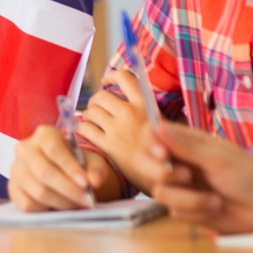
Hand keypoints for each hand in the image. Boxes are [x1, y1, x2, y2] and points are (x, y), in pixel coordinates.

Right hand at [9, 125, 93, 210]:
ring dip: (62, 202)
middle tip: (87, 200)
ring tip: (78, 204)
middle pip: (44, 171)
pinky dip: (47, 209)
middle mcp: (25, 149)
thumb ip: (96, 170)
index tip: (87, 183)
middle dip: (69, 189)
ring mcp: (16, 169)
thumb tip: (94, 181)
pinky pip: (28, 204)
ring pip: (38, 191)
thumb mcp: (92, 163)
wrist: (63, 174)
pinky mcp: (13, 189)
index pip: (54, 149)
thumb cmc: (78, 164)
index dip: (70, 167)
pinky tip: (60, 206)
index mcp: (44, 134)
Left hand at [77, 69, 164, 191]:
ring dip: (88, 114)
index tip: (106, 81)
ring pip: (91, 111)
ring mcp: (117, 129)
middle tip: (97, 107)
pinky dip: (82, 127)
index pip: (124, 78)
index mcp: (145, 104)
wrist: (166, 176)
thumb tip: (154, 102)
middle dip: (96, 100)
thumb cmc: (170, 152)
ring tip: (91, 120)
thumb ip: (159, 113)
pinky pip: (86, 128)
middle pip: (101, 96)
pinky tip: (86, 131)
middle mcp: (129, 113)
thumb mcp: (169, 126)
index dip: (112, 77)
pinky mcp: (107, 145)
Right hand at [143, 123, 252, 232]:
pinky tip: (215, 210)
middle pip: (148, 166)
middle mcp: (181, 163)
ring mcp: (184, 188)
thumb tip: (157, 126)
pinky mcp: (189, 210)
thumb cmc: (250, 176)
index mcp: (188, 143)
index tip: (161, 154)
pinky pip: (176, 212)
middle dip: (166, 175)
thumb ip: (185, 146)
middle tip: (187, 177)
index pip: (154, 137)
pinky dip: (196, 213)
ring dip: (189, 199)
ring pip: (161, 193)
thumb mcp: (218, 159)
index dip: (150, 145)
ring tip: (215, 201)